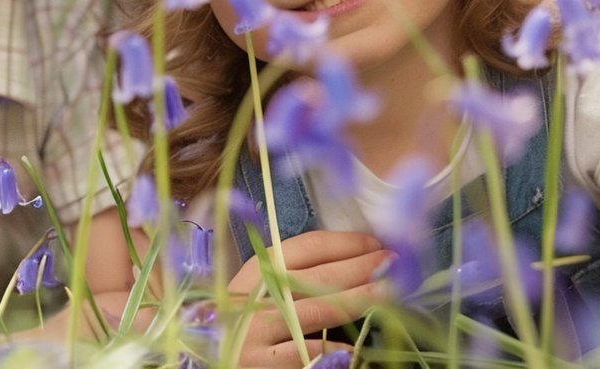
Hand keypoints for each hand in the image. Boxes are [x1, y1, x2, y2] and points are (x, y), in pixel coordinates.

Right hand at [227, 230, 391, 366]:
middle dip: (362, 267)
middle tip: (393, 263)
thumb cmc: (239, 321)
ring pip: (319, 309)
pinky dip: (333, 348)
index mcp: (256, 270)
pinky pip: (307, 353)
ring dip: (359, 298)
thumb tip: (348, 261)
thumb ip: (289, 276)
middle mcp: (257, 295)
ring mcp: (258, 330)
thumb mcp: (256, 290)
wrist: (206, 355)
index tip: (375, 244)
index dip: (346, 243)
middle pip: (318, 275)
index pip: (307, 247)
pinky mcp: (261, 363)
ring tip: (389, 292)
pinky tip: (354, 346)